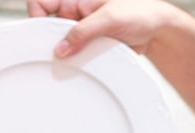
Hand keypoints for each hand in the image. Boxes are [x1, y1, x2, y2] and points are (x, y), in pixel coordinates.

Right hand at [26, 0, 180, 56]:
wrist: (157, 30)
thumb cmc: (140, 13)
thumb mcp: (109, 19)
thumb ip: (83, 32)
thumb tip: (60, 48)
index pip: (41, 3)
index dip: (36, 16)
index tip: (42, 33)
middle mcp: (75, 13)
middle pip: (49, 27)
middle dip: (53, 41)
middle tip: (63, 53)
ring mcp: (82, 30)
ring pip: (62, 44)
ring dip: (69, 54)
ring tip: (82, 58)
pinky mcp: (90, 45)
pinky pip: (77, 56)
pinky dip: (80, 62)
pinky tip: (88, 64)